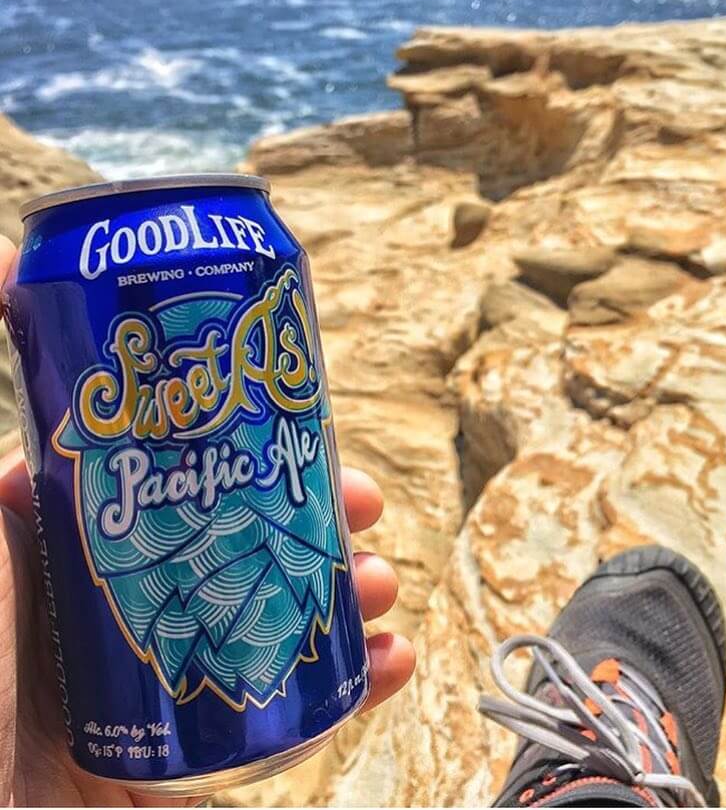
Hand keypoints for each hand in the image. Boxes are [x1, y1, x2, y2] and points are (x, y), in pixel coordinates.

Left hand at [0, 236, 414, 805]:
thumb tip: (5, 267)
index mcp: (101, 542)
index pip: (205, 475)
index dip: (270, 448)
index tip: (316, 426)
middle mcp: (147, 601)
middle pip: (262, 542)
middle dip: (327, 518)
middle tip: (364, 507)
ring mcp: (180, 676)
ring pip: (291, 619)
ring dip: (355, 593)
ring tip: (385, 583)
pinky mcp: (203, 755)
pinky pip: (299, 718)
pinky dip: (356, 689)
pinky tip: (392, 661)